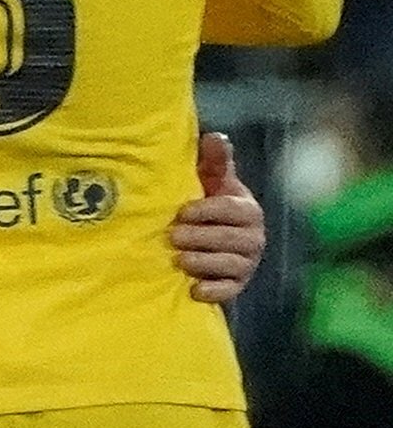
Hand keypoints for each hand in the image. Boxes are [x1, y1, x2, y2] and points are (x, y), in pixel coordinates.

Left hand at [172, 130, 265, 304]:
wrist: (207, 244)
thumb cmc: (206, 206)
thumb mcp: (210, 183)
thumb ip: (214, 162)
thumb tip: (214, 136)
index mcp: (247, 210)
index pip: (234, 210)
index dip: (208, 210)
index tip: (182, 212)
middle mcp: (253, 237)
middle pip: (232, 239)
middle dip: (202, 237)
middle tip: (173, 236)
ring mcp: (246, 263)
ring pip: (232, 265)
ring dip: (204, 262)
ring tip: (179, 259)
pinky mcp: (236, 286)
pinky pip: (229, 291)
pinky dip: (212, 291)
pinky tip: (193, 289)